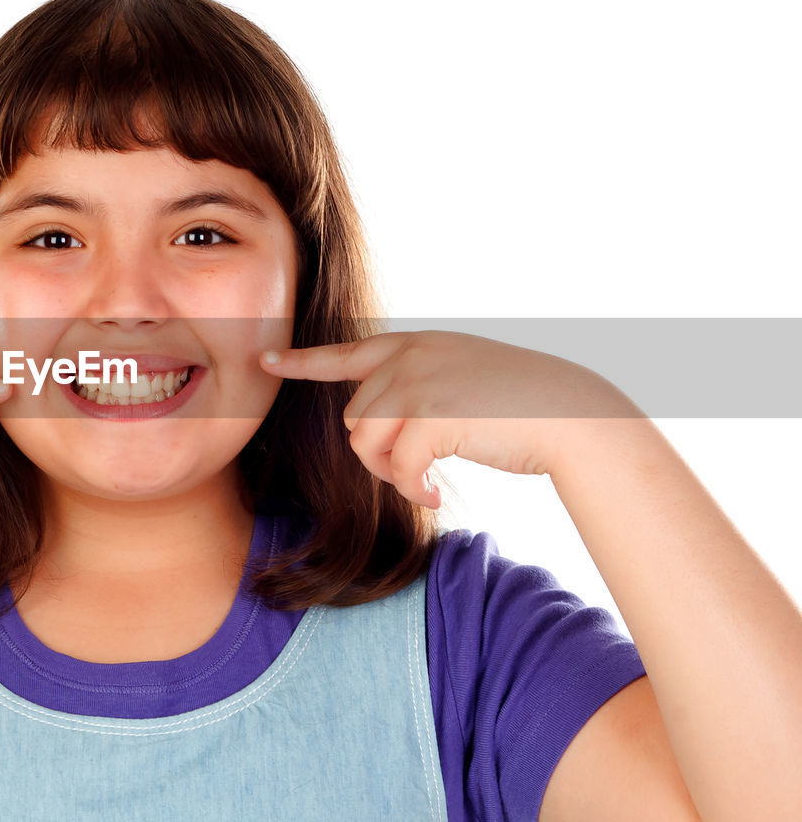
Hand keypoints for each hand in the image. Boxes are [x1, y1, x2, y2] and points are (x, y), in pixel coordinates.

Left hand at [258, 330, 643, 508]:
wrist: (569, 415)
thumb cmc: (520, 406)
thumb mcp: (458, 379)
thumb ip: (413, 388)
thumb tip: (369, 429)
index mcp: (414, 345)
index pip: (346, 352)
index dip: (303, 361)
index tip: (266, 359)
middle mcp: (408, 355)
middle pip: (355, 419)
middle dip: (378, 456)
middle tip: (417, 473)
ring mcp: (416, 381)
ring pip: (365, 443)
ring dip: (392, 474)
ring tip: (427, 480)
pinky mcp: (427, 415)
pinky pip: (396, 467)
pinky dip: (412, 489)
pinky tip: (438, 491)